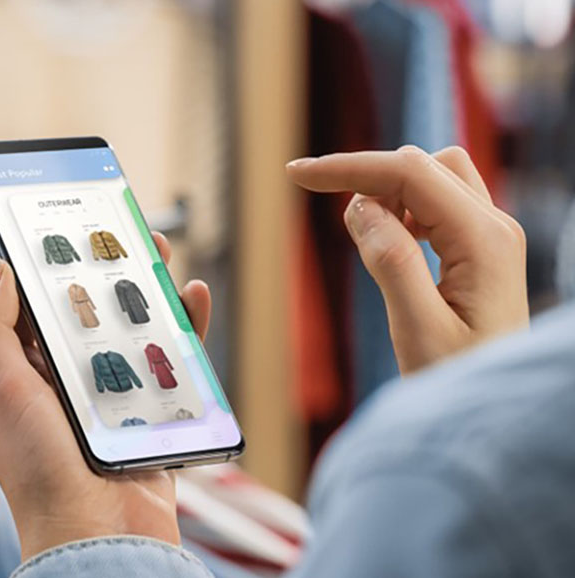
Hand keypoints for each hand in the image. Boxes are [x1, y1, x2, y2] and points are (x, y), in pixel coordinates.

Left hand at [0, 233, 210, 560]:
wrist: (99, 538)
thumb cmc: (42, 475)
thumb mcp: (5, 393)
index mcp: (27, 377)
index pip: (35, 311)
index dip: (47, 270)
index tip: (62, 232)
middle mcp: (68, 385)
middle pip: (89, 314)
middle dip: (104, 272)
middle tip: (119, 232)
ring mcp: (112, 399)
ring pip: (133, 331)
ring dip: (145, 290)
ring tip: (155, 251)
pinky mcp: (151, 413)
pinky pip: (171, 364)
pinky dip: (185, 330)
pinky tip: (191, 300)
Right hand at [287, 146, 528, 373]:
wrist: (490, 414)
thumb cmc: (457, 381)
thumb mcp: (418, 331)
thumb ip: (391, 263)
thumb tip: (359, 207)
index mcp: (484, 241)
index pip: (410, 173)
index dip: (350, 168)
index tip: (297, 174)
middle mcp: (494, 228)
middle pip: (422, 166)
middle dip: (368, 178)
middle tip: (335, 223)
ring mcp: (491, 237)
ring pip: (433, 177)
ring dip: (389, 192)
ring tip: (365, 238)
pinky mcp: (480, 250)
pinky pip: (438, 204)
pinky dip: (403, 209)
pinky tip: (388, 244)